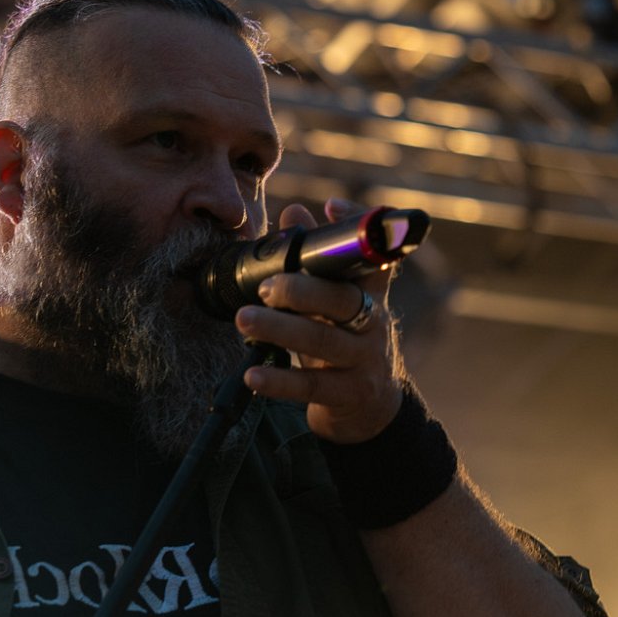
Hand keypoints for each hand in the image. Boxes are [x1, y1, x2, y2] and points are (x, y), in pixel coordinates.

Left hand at [234, 198, 402, 443]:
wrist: (371, 409)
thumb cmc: (345, 341)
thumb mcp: (335, 302)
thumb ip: (316, 258)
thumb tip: (294, 212)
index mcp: (370, 293)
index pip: (371, 256)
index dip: (356, 231)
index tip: (331, 207)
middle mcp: (374, 323)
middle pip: (341, 300)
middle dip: (301, 290)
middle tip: (265, 286)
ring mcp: (365, 360)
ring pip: (323, 342)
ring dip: (280, 330)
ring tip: (244, 320)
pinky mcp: (350, 394)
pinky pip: (312, 387)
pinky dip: (280, 381)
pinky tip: (252, 375)